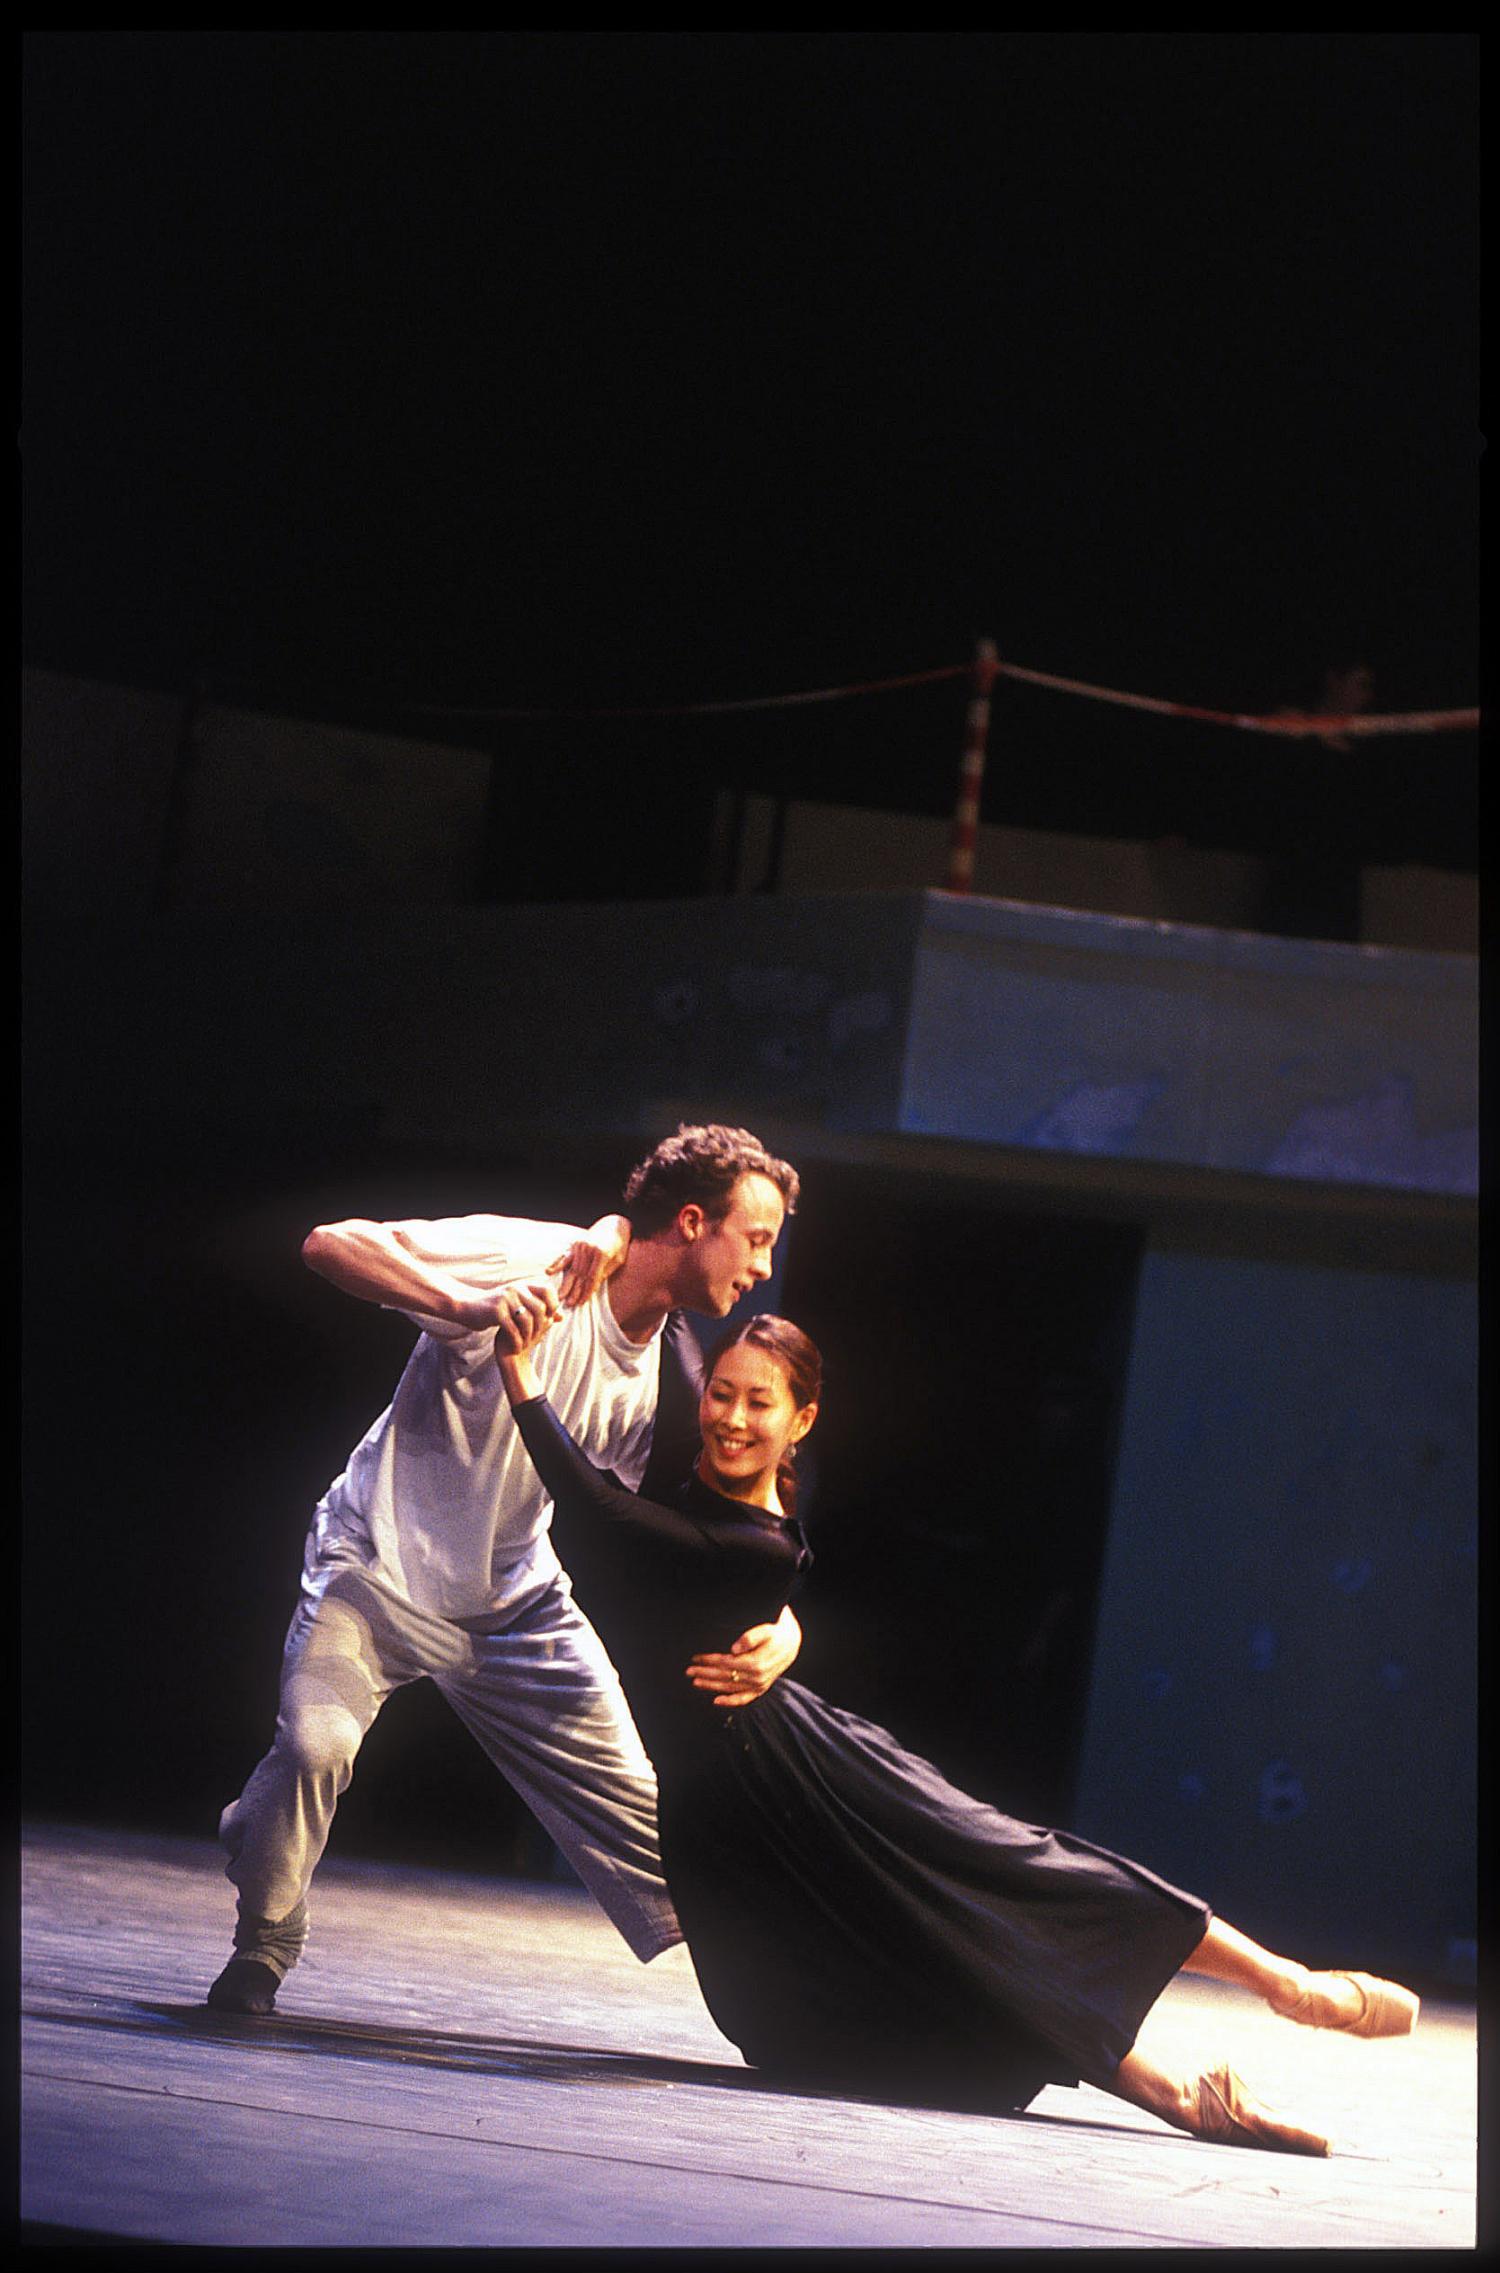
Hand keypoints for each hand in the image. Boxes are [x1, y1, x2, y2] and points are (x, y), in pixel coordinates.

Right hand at [491, 1278, 563, 1355]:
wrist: (468, 1307)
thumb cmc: (498, 1308)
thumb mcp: (518, 1304)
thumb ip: (539, 1309)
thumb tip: (561, 1316)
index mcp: (523, 1285)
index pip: (548, 1290)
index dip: (553, 1305)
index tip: (548, 1318)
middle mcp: (516, 1288)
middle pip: (540, 1308)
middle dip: (540, 1327)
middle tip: (535, 1338)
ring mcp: (505, 1299)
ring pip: (527, 1320)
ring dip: (528, 1336)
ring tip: (525, 1345)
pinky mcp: (496, 1311)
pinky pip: (513, 1329)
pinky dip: (517, 1342)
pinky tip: (516, 1348)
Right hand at [548, 1215, 631, 1307]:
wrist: (614, 1225)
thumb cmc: (619, 1245)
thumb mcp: (618, 1260)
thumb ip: (605, 1272)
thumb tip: (592, 1287)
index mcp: (601, 1253)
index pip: (592, 1277)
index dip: (587, 1291)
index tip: (582, 1302)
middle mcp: (588, 1249)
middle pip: (580, 1275)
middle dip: (574, 1291)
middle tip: (569, 1304)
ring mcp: (580, 1246)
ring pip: (572, 1269)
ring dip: (566, 1284)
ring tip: (561, 1296)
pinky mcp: (575, 1244)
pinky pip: (565, 1256)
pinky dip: (556, 1264)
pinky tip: (549, 1272)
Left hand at [685, 1604, 801, 1707]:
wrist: (791, 1644)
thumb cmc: (775, 1633)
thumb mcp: (765, 1630)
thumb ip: (750, 1637)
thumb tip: (733, 1649)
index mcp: (756, 1663)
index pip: (726, 1663)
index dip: (709, 1660)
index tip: (695, 1658)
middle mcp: (756, 1678)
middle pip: (724, 1676)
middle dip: (705, 1673)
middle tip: (688, 1671)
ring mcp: (758, 1686)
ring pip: (730, 1688)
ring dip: (711, 1686)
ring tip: (695, 1682)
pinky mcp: (760, 1690)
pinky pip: (743, 1699)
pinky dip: (730, 1701)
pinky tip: (716, 1700)